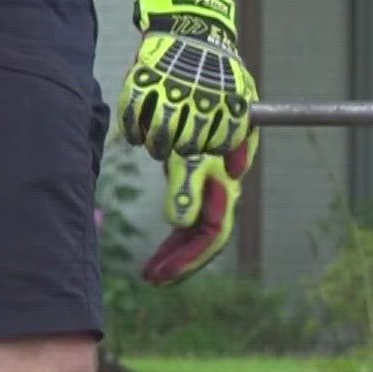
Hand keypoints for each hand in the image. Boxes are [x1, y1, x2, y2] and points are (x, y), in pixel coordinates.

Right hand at [119, 0, 256, 159]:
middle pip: (188, 144)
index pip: (219, 144)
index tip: (202, 142)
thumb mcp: (242, 98)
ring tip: (155, 147)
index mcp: (229, 102)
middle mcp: (202, 97)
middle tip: (174, 147)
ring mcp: (172, 87)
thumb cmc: (220, 71)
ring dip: (156, 146)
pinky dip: (131, 130)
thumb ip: (243, 137)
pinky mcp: (145, 78)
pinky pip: (133, 113)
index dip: (209, 147)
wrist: (192, 26)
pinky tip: (134, 137)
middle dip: (181, 150)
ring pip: (161, 133)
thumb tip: (236, 174)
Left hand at [141, 132, 257, 285]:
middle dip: (179, 264)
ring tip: (149, 274)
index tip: (161, 275)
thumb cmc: (199, 120)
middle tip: (151, 281)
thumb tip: (177, 224)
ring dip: (174, 255)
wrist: (208, 90)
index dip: (187, 259)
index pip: (209, 237)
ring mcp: (209, 194)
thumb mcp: (191, 154)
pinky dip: (172, 240)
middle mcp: (219, 198)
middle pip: (202, 241)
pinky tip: (159, 253)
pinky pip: (186, 223)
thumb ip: (186, 187)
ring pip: (193, 234)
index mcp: (223, 193)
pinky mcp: (197, 186)